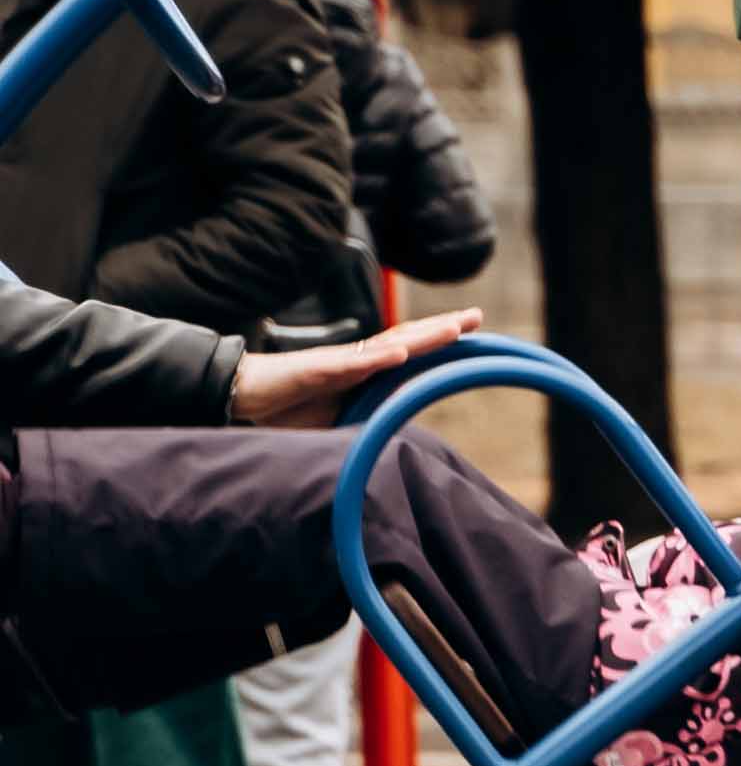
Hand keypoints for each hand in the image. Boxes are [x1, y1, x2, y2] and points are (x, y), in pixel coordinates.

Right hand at [229, 311, 482, 425]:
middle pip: (405, 340)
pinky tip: (399, 354)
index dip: (437, 343)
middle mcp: (355, 361)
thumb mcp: (335, 424)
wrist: (238, 398)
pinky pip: (348, 364)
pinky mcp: (313, 370)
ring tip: (454, 328)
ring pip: (385, 345)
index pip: (407, 353)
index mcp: (362, 372)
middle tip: (477, 316)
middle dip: (442, 328)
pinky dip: (375, 359)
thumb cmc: (284, 409)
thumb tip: (390, 448)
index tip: (472, 333)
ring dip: (420, 337)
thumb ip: (363, 426)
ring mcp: (336, 363)